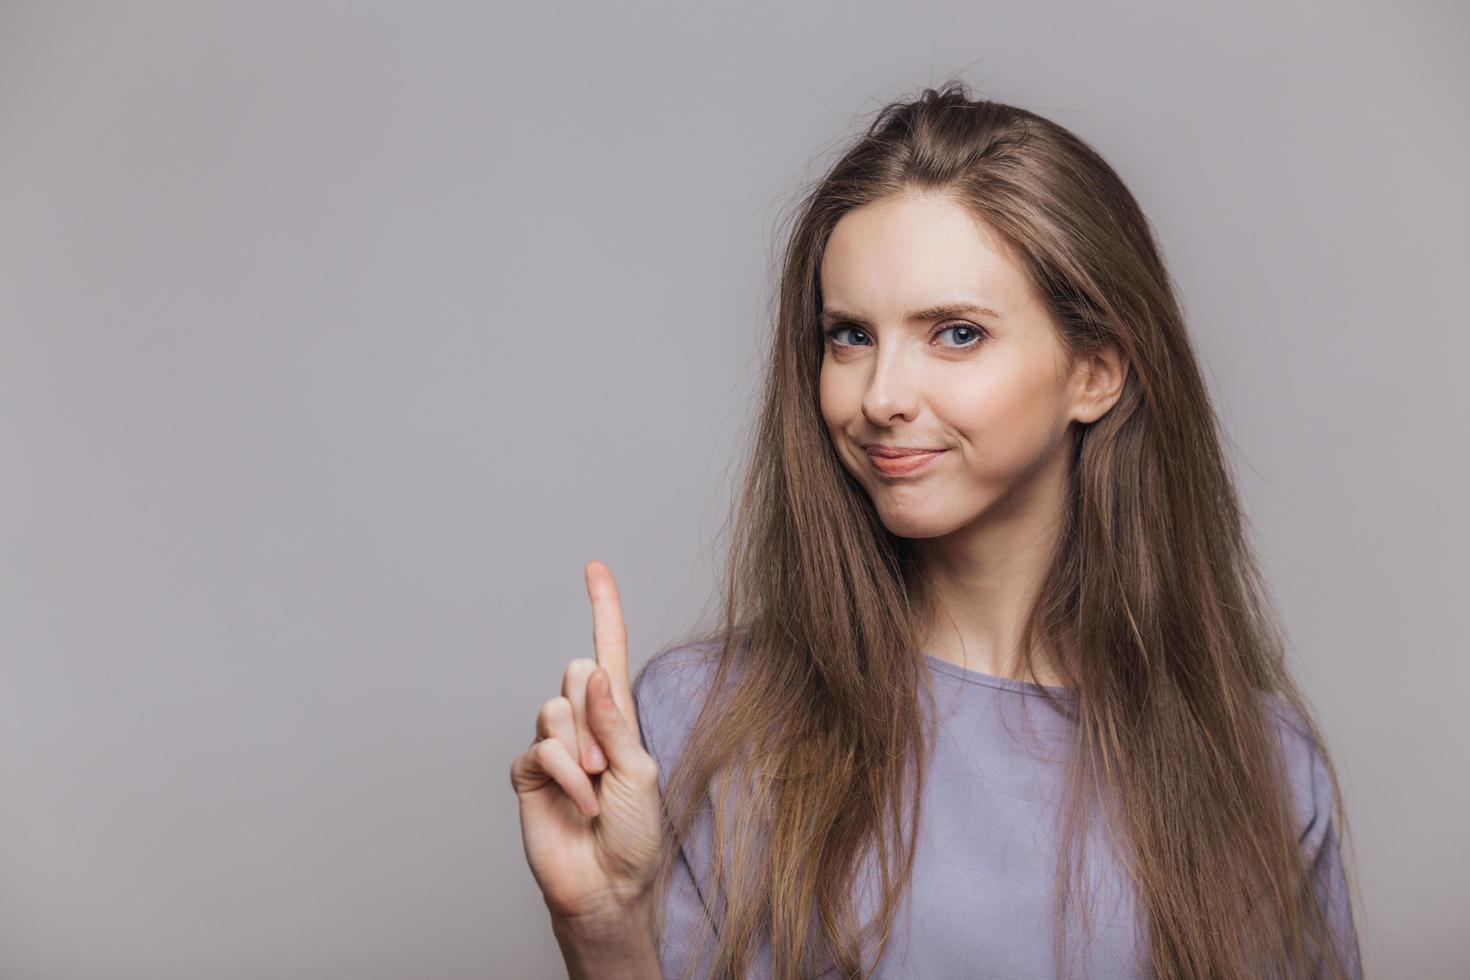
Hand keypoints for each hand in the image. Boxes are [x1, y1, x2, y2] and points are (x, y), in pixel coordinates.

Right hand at [510, 560, 662, 926]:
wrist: (608, 883)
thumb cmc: (635, 831)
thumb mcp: (640, 770)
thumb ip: (615, 721)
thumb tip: (590, 669)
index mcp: (616, 714)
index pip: (608, 649)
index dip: (602, 607)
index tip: (594, 567)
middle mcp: (583, 722)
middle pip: (575, 672)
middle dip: (596, 716)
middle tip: (608, 764)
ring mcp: (553, 745)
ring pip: (556, 708)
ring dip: (582, 752)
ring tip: (595, 789)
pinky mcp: (529, 771)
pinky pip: (542, 748)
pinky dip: (567, 776)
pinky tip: (580, 802)